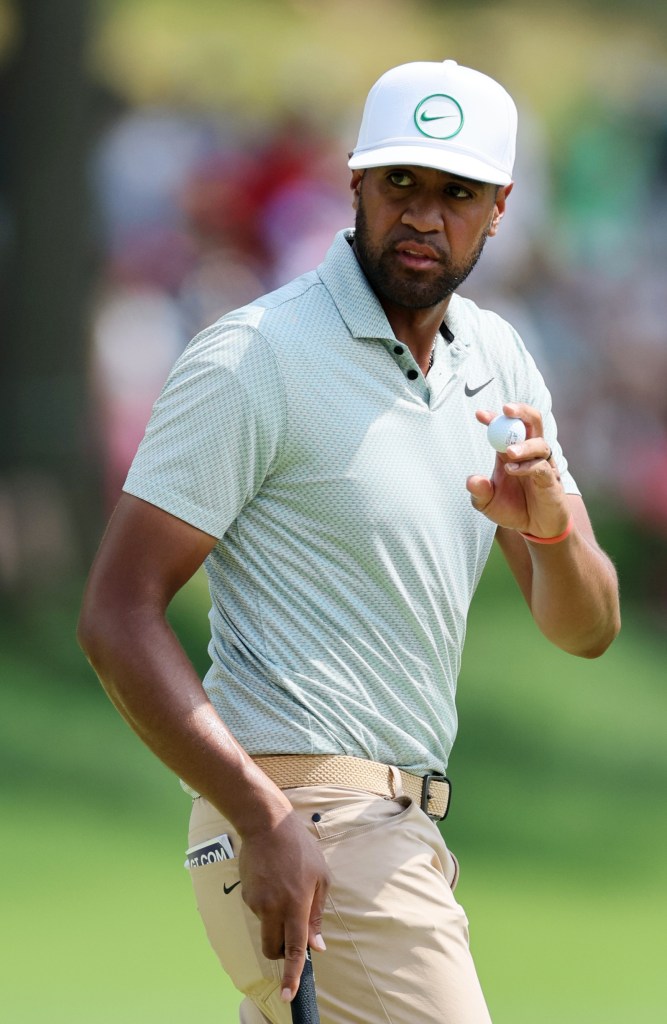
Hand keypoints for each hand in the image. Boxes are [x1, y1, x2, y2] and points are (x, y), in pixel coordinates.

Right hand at [238, 809, 329, 1001]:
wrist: (267, 825)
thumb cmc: (300, 849)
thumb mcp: (321, 877)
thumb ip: (317, 913)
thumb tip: (316, 945)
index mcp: (296, 905)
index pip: (294, 949)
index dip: (291, 974)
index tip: (288, 995)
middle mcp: (274, 908)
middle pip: (273, 948)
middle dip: (281, 951)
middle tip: (292, 933)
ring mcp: (257, 903)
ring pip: (265, 929)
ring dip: (275, 921)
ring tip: (285, 887)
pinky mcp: (246, 895)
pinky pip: (258, 911)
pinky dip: (267, 905)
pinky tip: (273, 880)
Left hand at [466, 402, 570, 537]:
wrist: (536, 529)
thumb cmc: (513, 509)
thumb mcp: (487, 504)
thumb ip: (479, 492)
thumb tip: (472, 480)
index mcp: (510, 452)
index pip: (504, 428)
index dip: (493, 418)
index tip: (479, 414)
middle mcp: (529, 453)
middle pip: (531, 422)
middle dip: (520, 411)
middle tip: (506, 409)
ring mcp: (542, 464)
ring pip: (540, 442)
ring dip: (523, 444)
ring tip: (508, 453)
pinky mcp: (551, 480)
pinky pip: (542, 466)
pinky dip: (528, 466)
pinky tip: (513, 471)